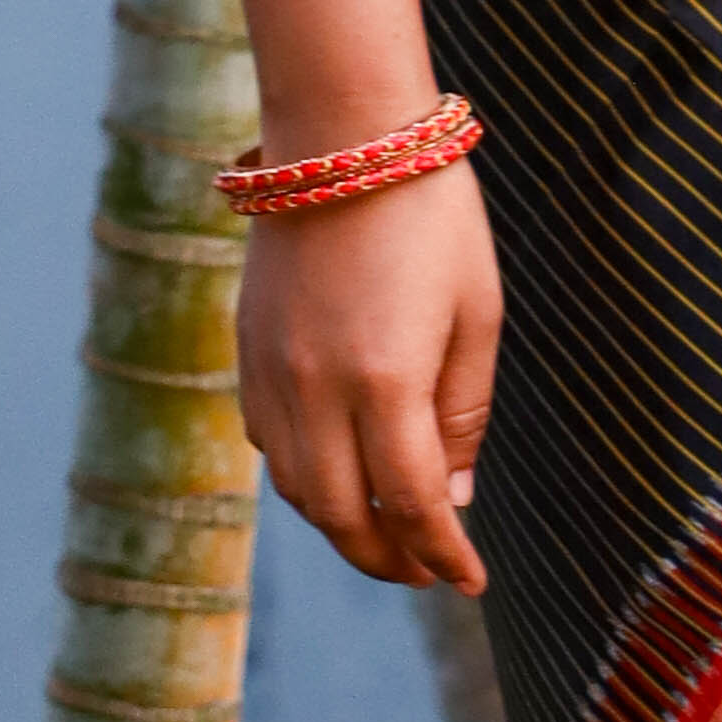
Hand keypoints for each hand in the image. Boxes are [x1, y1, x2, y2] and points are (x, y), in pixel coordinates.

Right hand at [236, 154, 500, 594]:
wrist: (340, 137)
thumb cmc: (429, 216)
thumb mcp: (475, 311)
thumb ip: (462, 412)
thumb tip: (454, 499)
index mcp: (383, 380)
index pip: (413, 505)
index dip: (443, 554)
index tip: (470, 583)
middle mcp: (315, 391)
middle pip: (344, 516)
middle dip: (389, 560)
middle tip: (429, 575)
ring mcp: (270, 375)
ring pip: (299, 491)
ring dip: (344, 529)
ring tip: (390, 541)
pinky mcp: (246, 355)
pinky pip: (270, 447)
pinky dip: (306, 481)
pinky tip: (341, 479)